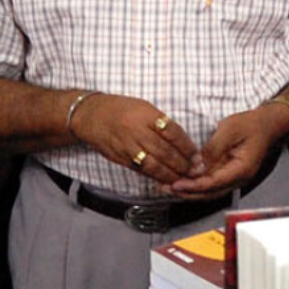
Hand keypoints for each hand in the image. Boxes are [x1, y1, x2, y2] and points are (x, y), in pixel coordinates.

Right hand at [68, 93, 202, 184]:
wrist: (91, 115)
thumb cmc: (121, 109)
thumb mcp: (144, 107)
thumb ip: (161, 122)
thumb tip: (182, 141)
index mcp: (146, 115)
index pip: (172, 132)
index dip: (187, 146)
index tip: (197, 155)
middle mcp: (137, 131)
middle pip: (165, 151)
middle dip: (183, 164)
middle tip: (196, 171)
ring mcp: (128, 146)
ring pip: (153, 165)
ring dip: (171, 175)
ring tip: (183, 179)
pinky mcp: (121, 158)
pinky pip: (141, 170)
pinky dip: (155, 177)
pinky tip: (166, 181)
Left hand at [170, 105, 287, 197]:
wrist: (267, 125)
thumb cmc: (251, 125)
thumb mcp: (230, 130)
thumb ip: (213, 148)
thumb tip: (197, 164)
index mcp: (241, 169)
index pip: (214, 183)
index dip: (193, 185)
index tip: (176, 184)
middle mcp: (238, 178)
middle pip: (210, 193)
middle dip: (187, 193)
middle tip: (167, 188)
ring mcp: (233, 178)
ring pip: (209, 191)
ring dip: (189, 190)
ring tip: (169, 187)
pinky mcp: (228, 173)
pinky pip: (210, 183)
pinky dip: (195, 183)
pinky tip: (182, 180)